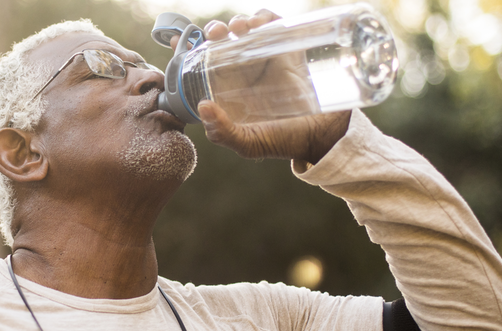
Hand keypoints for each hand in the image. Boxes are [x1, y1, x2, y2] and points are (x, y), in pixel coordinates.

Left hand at [170, 10, 351, 163]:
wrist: (323, 135)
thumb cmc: (283, 140)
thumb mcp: (248, 143)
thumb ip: (223, 133)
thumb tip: (203, 107)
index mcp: (228, 88)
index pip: (203, 63)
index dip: (189, 48)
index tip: (178, 40)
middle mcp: (244, 70)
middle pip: (222, 40)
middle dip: (214, 30)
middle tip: (215, 34)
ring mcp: (266, 57)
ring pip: (246, 28)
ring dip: (237, 21)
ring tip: (240, 28)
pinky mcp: (288, 48)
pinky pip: (273, 24)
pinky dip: (264, 17)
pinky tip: (259, 24)